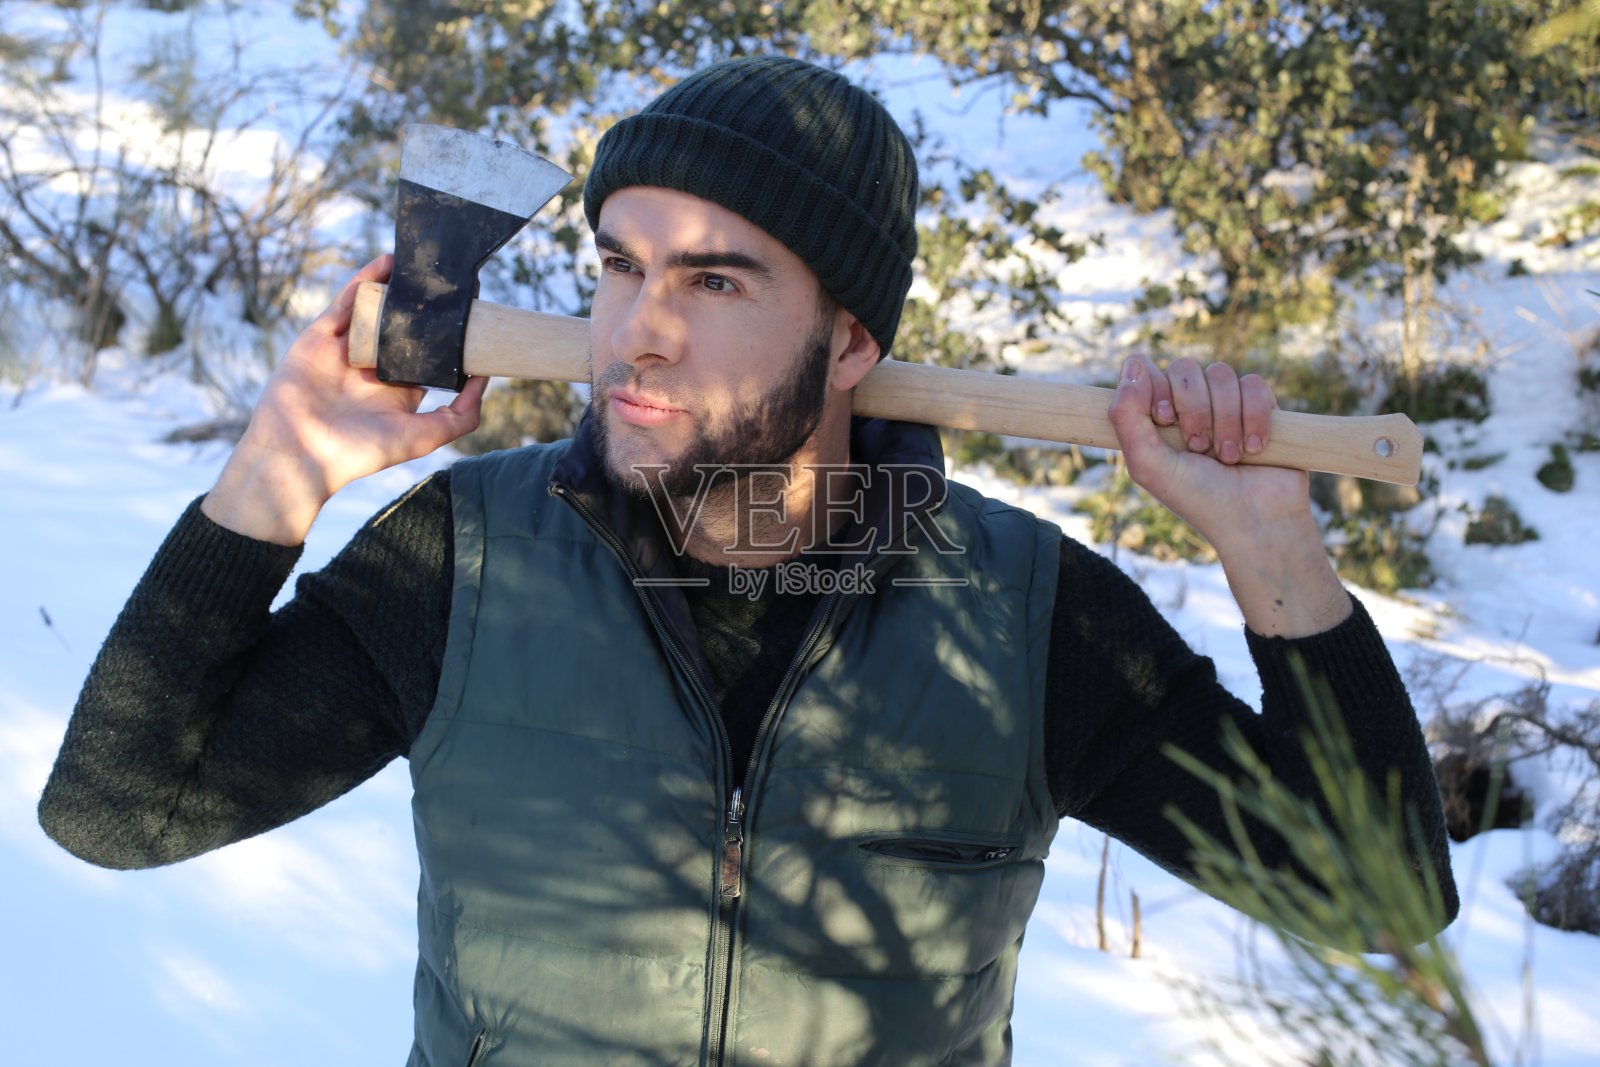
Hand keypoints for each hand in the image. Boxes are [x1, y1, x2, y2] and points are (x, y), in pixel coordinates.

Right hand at [203, 256, 487, 544]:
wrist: (298, 453)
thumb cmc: (360, 452)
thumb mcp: (423, 438)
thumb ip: (460, 415)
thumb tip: (484, 379)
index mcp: (397, 392)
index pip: (427, 356)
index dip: (447, 335)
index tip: (471, 312)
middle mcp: (372, 369)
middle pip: (401, 328)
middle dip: (421, 307)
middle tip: (448, 282)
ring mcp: (345, 352)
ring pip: (374, 311)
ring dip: (395, 287)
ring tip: (422, 265)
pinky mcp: (319, 338)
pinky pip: (344, 303)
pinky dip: (365, 281)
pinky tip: (387, 264)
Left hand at [1108, 355, 1349, 636]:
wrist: (1257, 520)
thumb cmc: (1198, 498)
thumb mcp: (1148, 465)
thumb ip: (1126, 417)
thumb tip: (1133, 363)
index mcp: (1156, 418)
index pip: (1145, 370)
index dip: (1154, 386)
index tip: (1163, 419)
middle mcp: (1188, 406)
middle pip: (1183, 367)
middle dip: (1193, 407)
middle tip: (1199, 447)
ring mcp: (1225, 403)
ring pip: (1220, 373)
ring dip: (1225, 418)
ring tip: (1229, 457)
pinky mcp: (1261, 405)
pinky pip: (1253, 383)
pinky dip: (1254, 417)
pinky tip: (1255, 449)